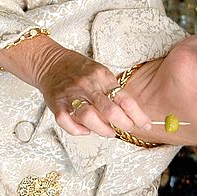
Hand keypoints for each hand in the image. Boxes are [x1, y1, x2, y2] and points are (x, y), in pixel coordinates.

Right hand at [33, 44, 151, 138]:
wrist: (51, 62)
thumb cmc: (79, 70)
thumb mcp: (101, 74)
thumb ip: (113, 92)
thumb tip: (130, 115)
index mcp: (102, 77)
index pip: (125, 99)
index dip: (138, 115)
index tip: (146, 125)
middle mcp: (87, 86)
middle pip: (110, 111)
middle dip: (123, 124)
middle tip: (127, 129)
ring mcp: (70, 95)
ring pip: (89, 117)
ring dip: (102, 130)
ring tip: (108, 132)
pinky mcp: (56, 104)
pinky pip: (67, 122)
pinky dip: (78, 130)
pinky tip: (85, 130)